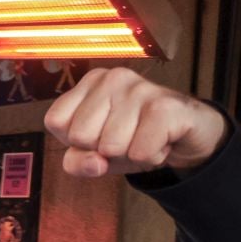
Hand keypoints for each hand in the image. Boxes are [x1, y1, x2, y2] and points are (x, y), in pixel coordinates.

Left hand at [44, 67, 229, 176]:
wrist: (187, 135)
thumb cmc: (134, 138)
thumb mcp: (96, 153)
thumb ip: (77, 162)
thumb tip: (95, 163)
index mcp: (90, 83)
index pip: (55, 121)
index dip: (75, 140)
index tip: (100, 132)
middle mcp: (113, 78)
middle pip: (80, 136)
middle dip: (102, 149)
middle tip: (127, 137)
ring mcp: (140, 88)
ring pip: (110, 147)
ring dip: (129, 154)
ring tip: (144, 137)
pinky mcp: (166, 106)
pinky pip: (140, 153)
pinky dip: (151, 157)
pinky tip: (161, 140)